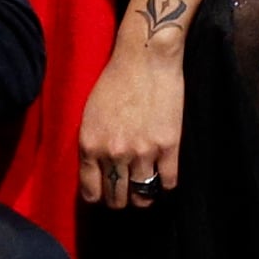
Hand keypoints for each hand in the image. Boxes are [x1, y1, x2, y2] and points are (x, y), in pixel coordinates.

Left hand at [77, 29, 184, 212]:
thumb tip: (97, 171)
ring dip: (142, 197)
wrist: (146, 58)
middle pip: (116, 199)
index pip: (91, 192)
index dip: (98, 197)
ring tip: (144, 190)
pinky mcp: (168, 147)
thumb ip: (91, 144)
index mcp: (90, 144)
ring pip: (142, 196)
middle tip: (125, 194)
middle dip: (119, 200)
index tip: (103, 194)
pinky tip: (162, 177)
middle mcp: (114, 153)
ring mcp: (143, 152)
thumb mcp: (90, 114)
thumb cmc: (115, 80)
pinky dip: (164, 185)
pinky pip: (167, 183)